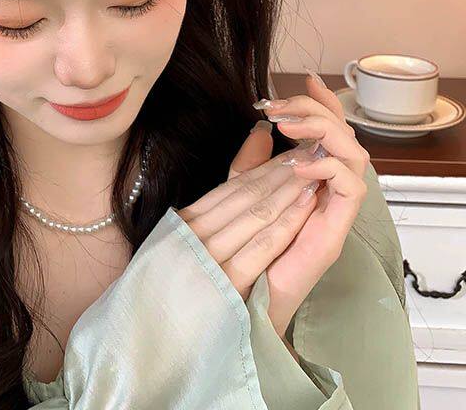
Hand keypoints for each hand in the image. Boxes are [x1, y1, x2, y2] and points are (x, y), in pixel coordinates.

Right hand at [174, 125, 323, 304]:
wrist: (163, 340)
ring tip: (314, 174)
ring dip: (288, 192)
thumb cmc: (182, 285)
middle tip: (310, 154)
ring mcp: (208, 260)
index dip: (264, 168)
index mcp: (184, 223)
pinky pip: (260, 247)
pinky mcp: (224, 285)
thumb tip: (258, 136)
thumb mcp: (190, 235)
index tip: (290, 154)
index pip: (231, 188)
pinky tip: (306, 207)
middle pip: (246, 196)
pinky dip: (285, 225)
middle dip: (282, 173)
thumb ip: (224, 191)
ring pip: (256, 215)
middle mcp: (194, 236)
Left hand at [255, 73, 369, 337]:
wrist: (244, 296)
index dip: (322, 104)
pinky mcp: (335, 233)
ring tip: (292, 126)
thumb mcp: (240, 193)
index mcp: (310, 178)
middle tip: (287, 105)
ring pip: (354, 157)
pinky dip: (329, 169)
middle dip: (318, 112)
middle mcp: (329, 191)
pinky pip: (349, 192)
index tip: (306, 80)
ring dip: (324, 133)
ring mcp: (334, 211)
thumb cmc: (242, 245)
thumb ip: (251, 161)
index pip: (327, 132)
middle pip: (344, 138)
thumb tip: (261, 127)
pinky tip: (300, 164)